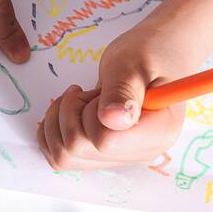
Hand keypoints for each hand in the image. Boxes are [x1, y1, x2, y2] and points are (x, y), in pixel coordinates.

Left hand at [37, 0, 212, 169]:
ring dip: (59, 121)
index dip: (91, 113)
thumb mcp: (132, 63)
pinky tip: (71, 111)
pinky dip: (54, 131)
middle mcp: (141, 153)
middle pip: (78, 149)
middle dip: (71, 112)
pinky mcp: (102, 157)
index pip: (106, 141)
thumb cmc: (149, 53)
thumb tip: (111, 119)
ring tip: (83, 99)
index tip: (102, 91)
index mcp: (159, 132)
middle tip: (91, 91)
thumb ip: (122, 90)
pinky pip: (60, 157)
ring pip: (63, 156)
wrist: (154, 56)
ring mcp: (120, 158)